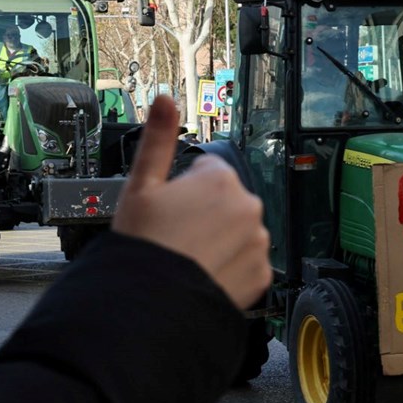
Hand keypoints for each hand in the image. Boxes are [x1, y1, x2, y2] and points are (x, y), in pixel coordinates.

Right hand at [112, 96, 270, 308]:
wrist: (151, 303)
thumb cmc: (143, 244)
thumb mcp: (141, 184)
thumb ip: (159, 138)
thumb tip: (165, 100)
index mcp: (221, 179)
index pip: (207, 171)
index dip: (182, 189)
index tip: (167, 209)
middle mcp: (248, 206)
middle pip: (225, 201)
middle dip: (205, 213)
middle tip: (174, 235)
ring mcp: (258, 242)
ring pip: (237, 232)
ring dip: (220, 240)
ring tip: (188, 257)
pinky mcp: (262, 275)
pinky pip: (247, 263)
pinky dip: (230, 268)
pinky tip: (203, 274)